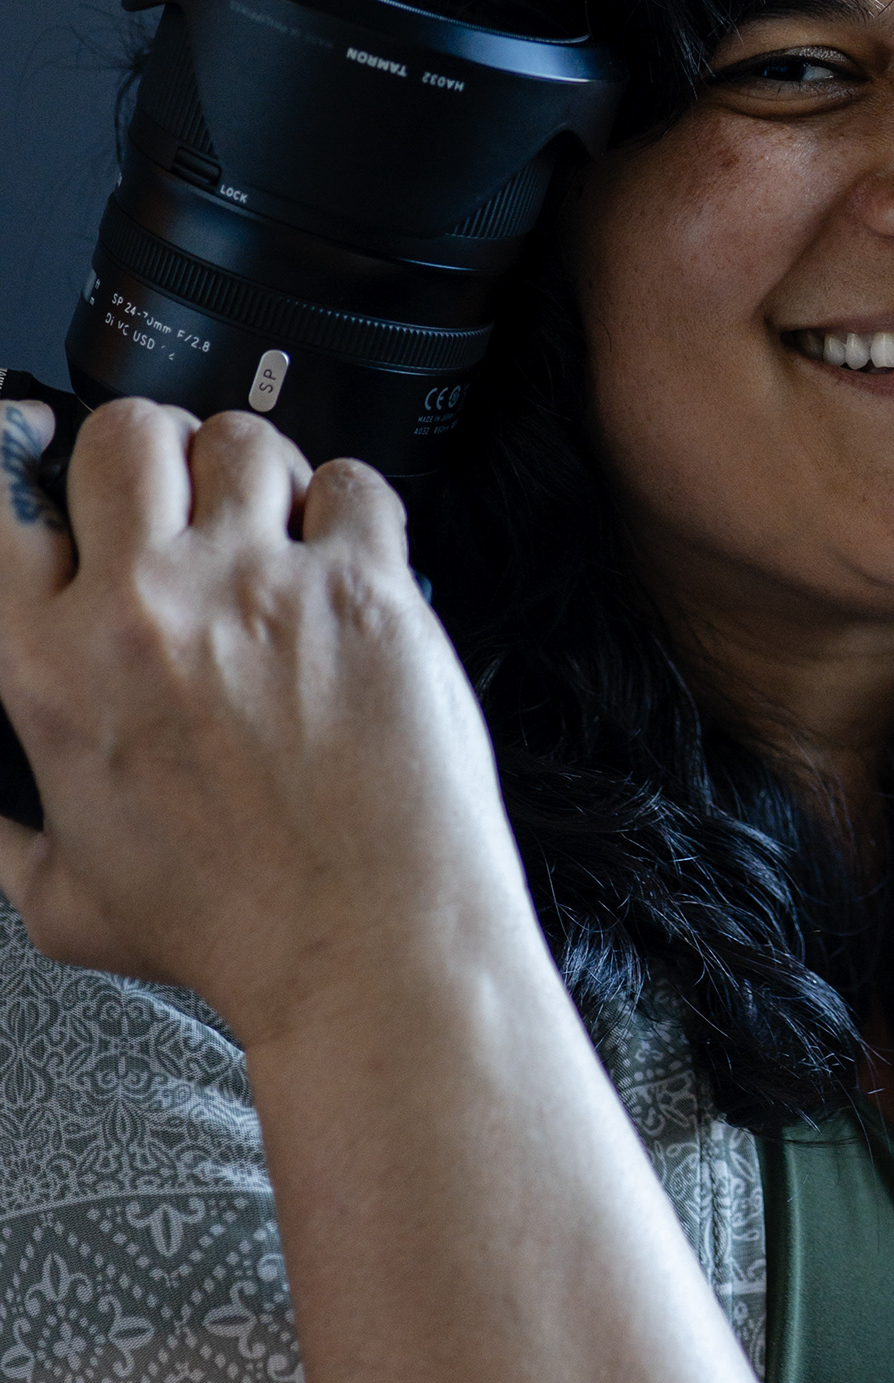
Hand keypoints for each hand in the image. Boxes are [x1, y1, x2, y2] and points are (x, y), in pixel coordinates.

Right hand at [0, 396, 538, 1039]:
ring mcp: (260, 588)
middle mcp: (146, 610)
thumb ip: (11, 840)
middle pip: (123, 436)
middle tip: (180, 503)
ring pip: (240, 440)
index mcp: (54, 671)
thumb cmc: (235, 929)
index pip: (1, 510)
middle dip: (149, 454)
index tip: (62, 498)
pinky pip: (355, 484)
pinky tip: (348, 554)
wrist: (368, 946)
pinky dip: (351, 507)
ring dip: (253, 471)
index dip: (31, 483)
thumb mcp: (67, 902)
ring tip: (271, 524)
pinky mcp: (363, 589)